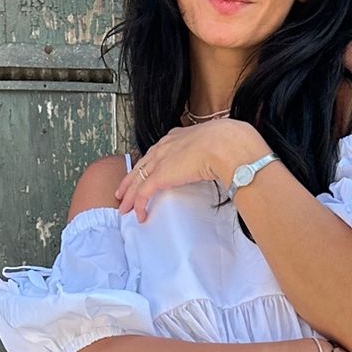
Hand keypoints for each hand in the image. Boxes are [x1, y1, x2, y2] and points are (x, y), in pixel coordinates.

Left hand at [114, 121, 263, 220]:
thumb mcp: (217, 145)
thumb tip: (222, 161)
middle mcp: (165, 146)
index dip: (149, 163)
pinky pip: (143, 193)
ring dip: (129, 195)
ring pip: (137, 180)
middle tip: (122, 190)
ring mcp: (161, 160)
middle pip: (142, 164)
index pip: (157, 151)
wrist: (224, 145)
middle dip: (131, 179)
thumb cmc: (228, 144)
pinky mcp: (160, 176)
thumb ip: (213, 153)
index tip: (145, 171)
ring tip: (124, 207)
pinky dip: (139, 205)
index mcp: (178, 136)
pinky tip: (139, 215)